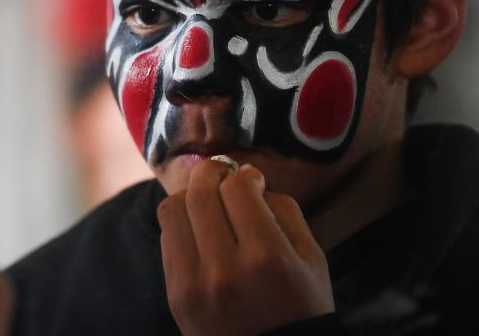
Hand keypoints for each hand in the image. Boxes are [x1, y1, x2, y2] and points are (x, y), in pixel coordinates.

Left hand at [157, 161, 333, 334]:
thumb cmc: (300, 307)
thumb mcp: (312, 259)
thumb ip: (284, 210)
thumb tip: (248, 177)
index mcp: (266, 258)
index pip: (238, 188)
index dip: (245, 175)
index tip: (252, 179)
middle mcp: (225, 269)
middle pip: (200, 192)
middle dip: (211, 172)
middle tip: (222, 172)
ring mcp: (194, 284)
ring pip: (173, 209)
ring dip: (190, 195)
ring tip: (207, 199)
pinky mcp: (175, 295)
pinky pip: (166, 238)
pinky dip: (181, 224)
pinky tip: (199, 229)